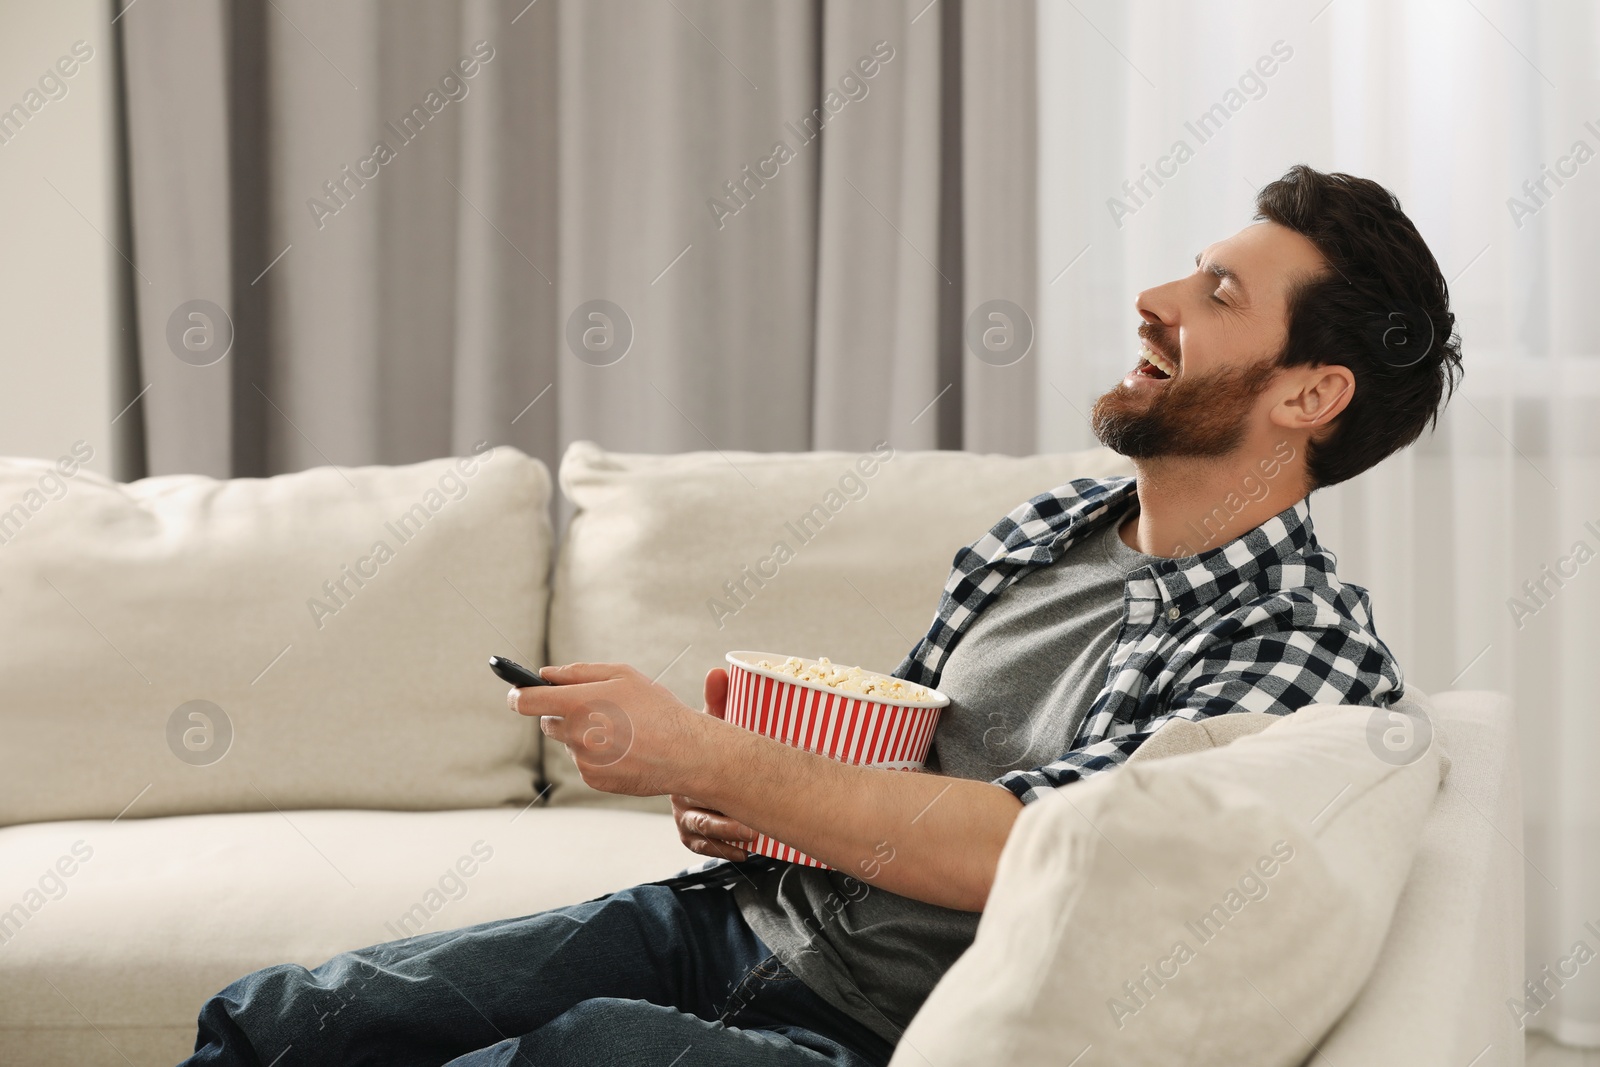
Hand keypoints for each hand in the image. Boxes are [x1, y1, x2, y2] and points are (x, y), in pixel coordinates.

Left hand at [506, 661, 715, 796]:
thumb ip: (578, 672)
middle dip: (563, 714)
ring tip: (620, 731)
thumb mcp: (622, 675)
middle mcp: (574, 734)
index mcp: (577, 703)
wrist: (685, 752)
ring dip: (584, 736)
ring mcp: (582, 760)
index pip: (526, 701)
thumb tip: (546, 674)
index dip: (517, 695)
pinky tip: (624, 749)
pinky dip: (597, 756)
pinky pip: (584, 763)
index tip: (516, 693)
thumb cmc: (656, 708)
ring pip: (569, 743)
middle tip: (594, 710)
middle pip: (548, 723)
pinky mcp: (592, 779)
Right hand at [672, 668, 756, 860]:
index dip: (704, 786)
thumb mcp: (712, 724)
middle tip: (750, 825)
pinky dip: (723, 850)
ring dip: (727, 835)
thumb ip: (716, 701)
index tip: (727, 788)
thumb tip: (719, 671)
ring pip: (700, 830)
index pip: (686, 775)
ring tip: (752, 837)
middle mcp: (678, 793)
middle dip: (721, 819)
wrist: (694, 767)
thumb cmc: (704, 745)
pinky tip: (743, 853)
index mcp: (680, 767)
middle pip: (695, 810)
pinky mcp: (690, 835)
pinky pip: (702, 847)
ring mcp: (683, 815)